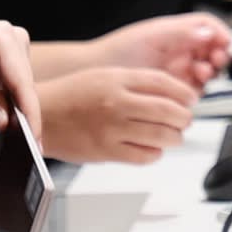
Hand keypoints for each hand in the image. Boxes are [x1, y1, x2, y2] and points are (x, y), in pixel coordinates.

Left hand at [0, 8, 42, 139]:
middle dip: (25, 116)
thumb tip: (5, 123)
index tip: (35, 141)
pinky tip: (6, 116)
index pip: (22, 82)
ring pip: (23, 85)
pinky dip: (10, 99)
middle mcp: (14, 37)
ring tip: (16, 137)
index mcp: (0, 38)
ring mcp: (14, 43)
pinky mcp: (11, 53)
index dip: (30, 114)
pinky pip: (15, 81)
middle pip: (26, 85)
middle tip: (25, 148)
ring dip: (17, 109)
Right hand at [39, 67, 196, 163]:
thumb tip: (169, 94)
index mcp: (117, 79)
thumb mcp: (105, 76)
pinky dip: (155, 154)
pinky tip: (153, 149)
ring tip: (173, 136)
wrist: (40, 115)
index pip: (164, 83)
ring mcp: (112, 128)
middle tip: (185, 120)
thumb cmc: (70, 95)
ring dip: (174, 137)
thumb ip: (136, 83)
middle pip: (168, 110)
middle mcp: (116, 102)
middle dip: (184, 118)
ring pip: (160, 135)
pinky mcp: (106, 151)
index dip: (184, 92)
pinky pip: (143, 156)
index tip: (191, 99)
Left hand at [91, 13, 231, 88]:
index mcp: (176, 32)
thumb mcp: (152, 37)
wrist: (97, 75)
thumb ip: (181, 34)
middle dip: (220, 53)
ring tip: (202, 72)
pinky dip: (200, 88)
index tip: (225, 42)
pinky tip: (193, 87)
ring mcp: (178, 69)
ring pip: (207, 69)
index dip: (220, 32)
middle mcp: (180, 49)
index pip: (208, 27)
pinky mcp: (174, 89)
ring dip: (211, 70)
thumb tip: (208, 33)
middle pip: (212, 48)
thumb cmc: (118, 51)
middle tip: (217, 60)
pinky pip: (196, 89)